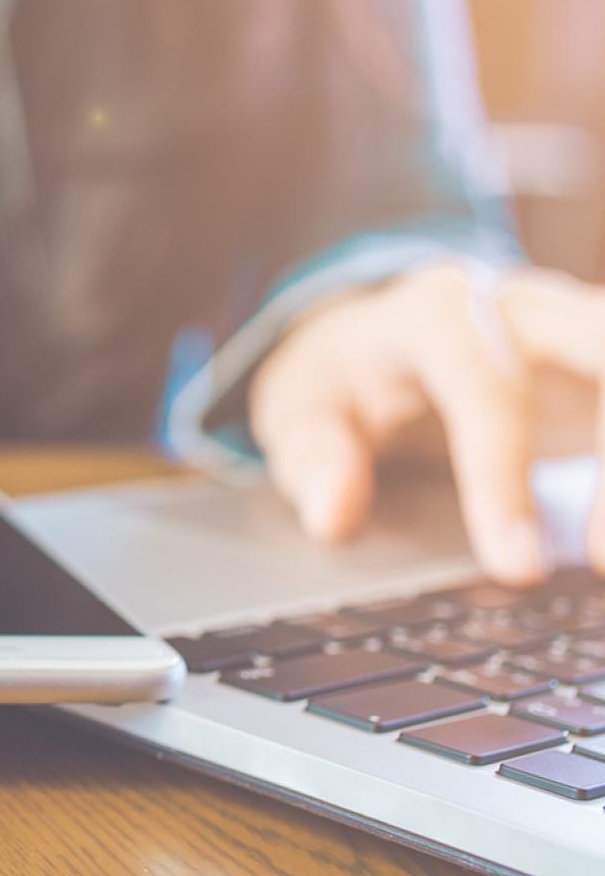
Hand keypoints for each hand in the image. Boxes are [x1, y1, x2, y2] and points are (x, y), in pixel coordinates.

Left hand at [252, 263, 602, 585]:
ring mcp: (581, 329)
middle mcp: (526, 308)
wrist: (380, 325)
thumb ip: (312, 454)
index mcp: (436, 314)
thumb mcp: (300, 404)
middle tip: (600, 562)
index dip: (502, 477)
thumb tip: (333, 514)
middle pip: (602, 351)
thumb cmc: (344, 373)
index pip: (483, 386)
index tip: (515, 567)